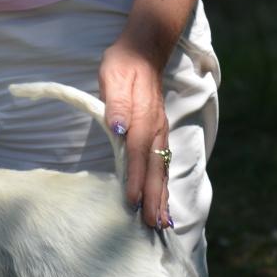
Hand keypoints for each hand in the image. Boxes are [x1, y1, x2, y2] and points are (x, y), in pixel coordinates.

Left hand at [99, 40, 171, 229]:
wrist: (144, 51)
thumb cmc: (122, 65)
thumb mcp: (112, 78)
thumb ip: (115, 103)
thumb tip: (119, 126)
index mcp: (143, 117)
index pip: (138, 153)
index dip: (135, 178)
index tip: (132, 201)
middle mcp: (156, 128)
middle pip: (155, 168)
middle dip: (154, 198)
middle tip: (153, 225)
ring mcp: (160, 132)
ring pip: (162, 169)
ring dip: (162, 197)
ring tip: (163, 223)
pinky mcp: (160, 134)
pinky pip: (163, 164)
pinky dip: (164, 185)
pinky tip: (163, 202)